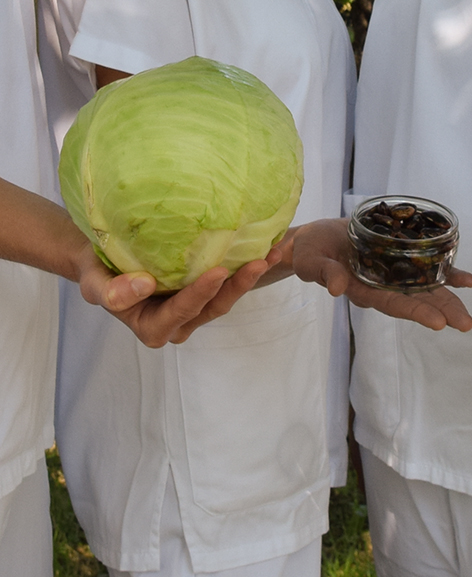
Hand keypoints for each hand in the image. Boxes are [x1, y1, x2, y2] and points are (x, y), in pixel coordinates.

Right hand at [75, 242, 269, 346]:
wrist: (104, 260)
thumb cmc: (98, 272)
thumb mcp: (94, 283)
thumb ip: (111, 292)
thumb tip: (143, 285)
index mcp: (154, 328)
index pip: (182, 311)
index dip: (200, 293)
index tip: (218, 271)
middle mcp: (179, 324)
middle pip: (214, 307)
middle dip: (239, 285)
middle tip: (260, 261)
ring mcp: (195, 311)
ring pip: (227, 297)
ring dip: (250, 276)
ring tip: (272, 252)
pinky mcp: (205, 295)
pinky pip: (228, 284)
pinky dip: (246, 267)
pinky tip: (266, 248)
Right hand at [282, 218, 471, 331]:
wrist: (317, 238)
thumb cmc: (310, 251)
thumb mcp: (310, 260)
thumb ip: (324, 272)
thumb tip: (336, 288)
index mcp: (363, 291)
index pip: (393, 304)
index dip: (416, 312)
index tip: (439, 323)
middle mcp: (383, 287)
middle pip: (416, 301)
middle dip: (442, 311)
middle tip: (466, 323)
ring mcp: (393, 275)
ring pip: (426, 288)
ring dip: (450, 298)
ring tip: (470, 311)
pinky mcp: (399, 260)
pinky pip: (428, 268)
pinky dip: (448, 274)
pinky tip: (468, 281)